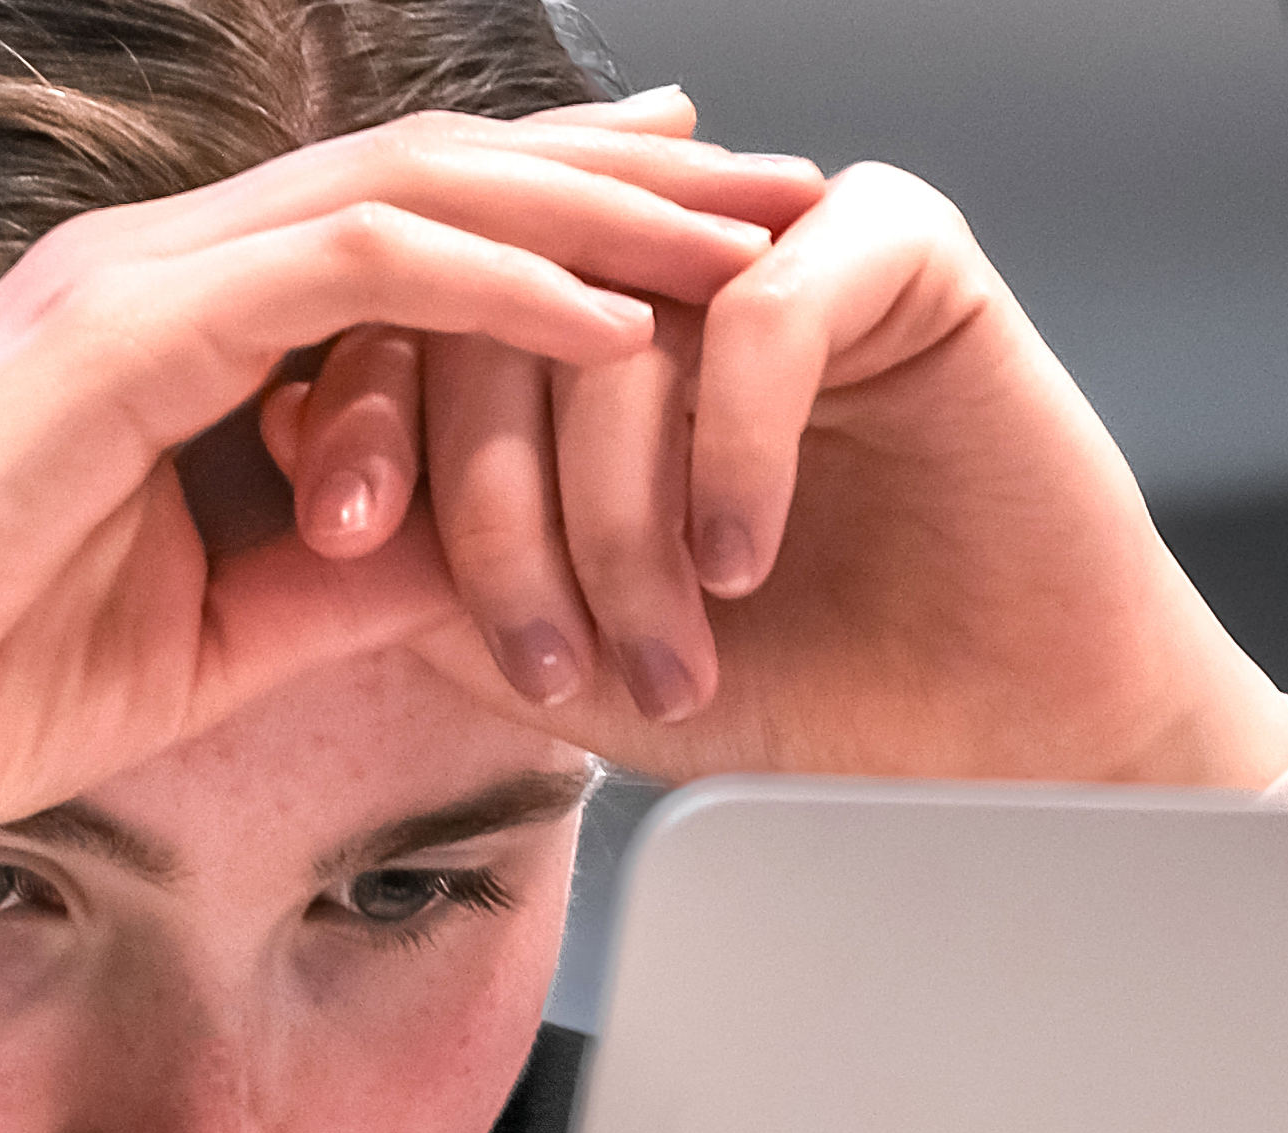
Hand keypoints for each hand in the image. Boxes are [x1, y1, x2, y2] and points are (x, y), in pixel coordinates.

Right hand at [0, 109, 827, 1089]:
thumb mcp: (203, 638)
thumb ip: (344, 576)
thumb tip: (498, 560)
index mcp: (166, 334)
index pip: (408, 234)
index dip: (573, 226)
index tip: (713, 255)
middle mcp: (153, 274)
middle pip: (442, 175)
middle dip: (634, 180)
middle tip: (792, 194)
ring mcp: (127, 286)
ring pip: (416, 191)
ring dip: (605, 209)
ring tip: (758, 238)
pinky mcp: (110, 335)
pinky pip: (351, 270)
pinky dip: (498, 282)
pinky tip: (618, 311)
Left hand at [260, 121, 1287, 788]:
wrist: (997, 740)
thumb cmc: (790, 687)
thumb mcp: (559, 643)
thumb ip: (427, 564)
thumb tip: (290, 488)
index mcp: (565, 318)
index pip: (407, 313)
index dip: (358, 420)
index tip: (334, 541)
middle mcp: (659, 259)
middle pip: (495, 314)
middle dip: (492, 509)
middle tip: (537, 655)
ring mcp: (773, 237)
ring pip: (619, 325)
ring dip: (618, 520)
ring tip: (656, 656)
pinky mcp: (898, 246)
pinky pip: (764, 315)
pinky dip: (732, 458)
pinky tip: (740, 564)